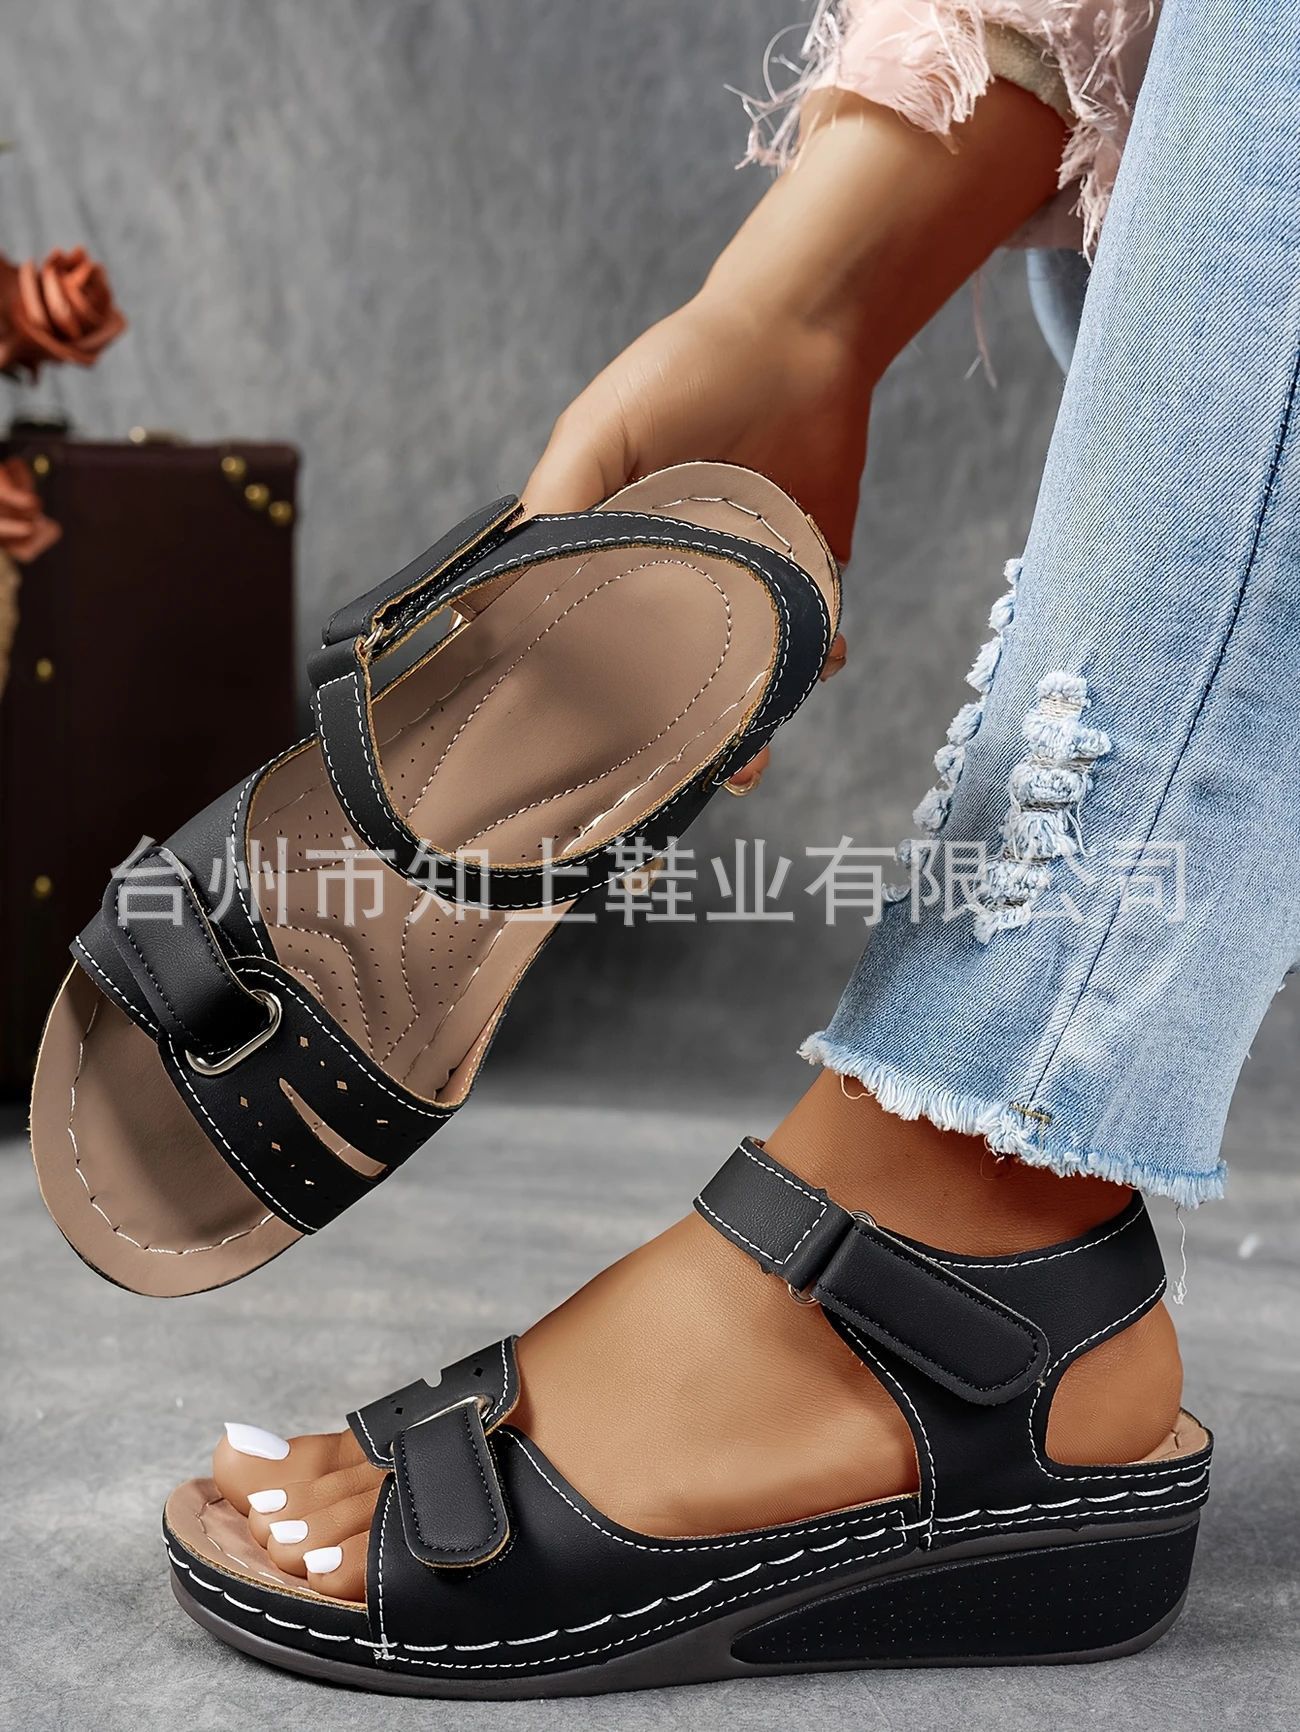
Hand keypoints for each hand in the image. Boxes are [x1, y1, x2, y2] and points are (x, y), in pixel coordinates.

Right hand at [525, 290, 861, 788]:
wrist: (802, 333)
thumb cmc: (680, 371)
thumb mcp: (595, 435)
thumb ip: (553, 511)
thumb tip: (483, 599)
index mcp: (612, 558)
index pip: (593, 648)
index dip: (590, 706)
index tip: (588, 760)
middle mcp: (676, 582)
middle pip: (668, 683)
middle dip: (675, 740)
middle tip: (684, 775)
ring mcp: (744, 585)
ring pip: (740, 678)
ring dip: (749, 722)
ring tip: (753, 753)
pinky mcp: (808, 574)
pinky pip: (812, 640)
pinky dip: (817, 659)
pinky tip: (823, 655)